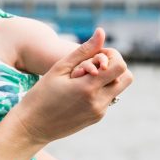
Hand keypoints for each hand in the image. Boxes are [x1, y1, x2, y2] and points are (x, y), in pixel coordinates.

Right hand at [10, 28, 131, 144]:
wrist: (32, 127)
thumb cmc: (41, 95)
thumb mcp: (59, 69)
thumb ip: (83, 51)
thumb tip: (101, 32)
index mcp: (88, 87)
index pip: (120, 66)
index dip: (113, 56)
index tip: (97, 55)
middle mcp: (98, 102)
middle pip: (127, 78)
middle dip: (116, 67)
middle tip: (96, 65)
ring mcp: (99, 112)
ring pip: (118, 89)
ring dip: (107, 80)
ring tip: (85, 78)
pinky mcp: (96, 118)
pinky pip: (107, 99)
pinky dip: (99, 91)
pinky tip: (79, 91)